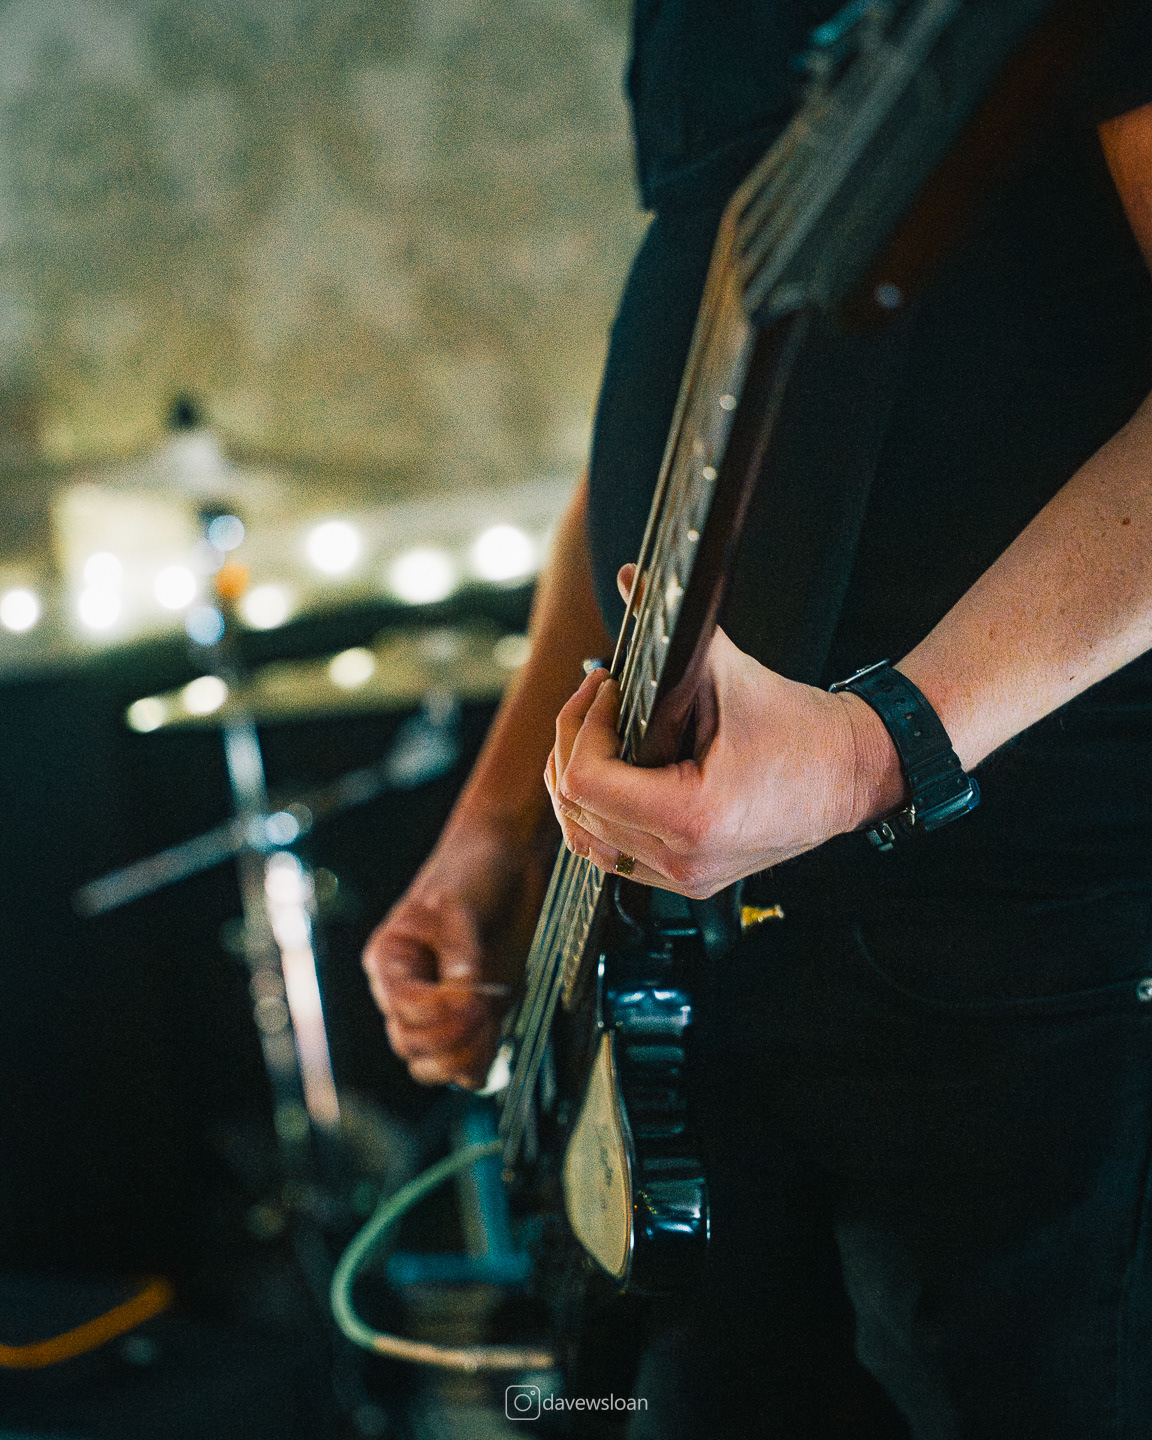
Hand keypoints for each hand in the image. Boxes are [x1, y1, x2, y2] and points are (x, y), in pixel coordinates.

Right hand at [362, 821, 550, 1086]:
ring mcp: (439, 1008)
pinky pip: (465, 1063)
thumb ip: (460, 950)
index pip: (401, 1006)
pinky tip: (497, 1030)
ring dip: (462, 1054)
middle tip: (486, 1006)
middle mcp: (408, 990)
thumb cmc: (472, 872)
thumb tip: (464, 993)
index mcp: (390, 960)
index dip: (437, 1009)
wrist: (507, 861)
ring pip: (431, 1065)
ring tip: (491, 1020)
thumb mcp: (458, 903)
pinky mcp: (472, 1016)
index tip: (475, 994)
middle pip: (410, 1044)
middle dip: (449, 1035)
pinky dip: (480, 1059)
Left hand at [544, 570, 903, 897]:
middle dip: (573, 744)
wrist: (854, 773)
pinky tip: (611, 770)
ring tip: (594, 734)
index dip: (581, 727)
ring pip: (586, 840)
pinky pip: (614, 855)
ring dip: (575, 783)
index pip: (586, 783)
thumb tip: (631, 579)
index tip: (606, 688)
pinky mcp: (688, 878)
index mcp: (694, 817)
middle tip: (595, 699)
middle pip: (576, 811)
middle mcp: (685, 860)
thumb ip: (674, 629)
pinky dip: (599, 814)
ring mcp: (685, 877)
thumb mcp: (732, 672)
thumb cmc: (801, 729)